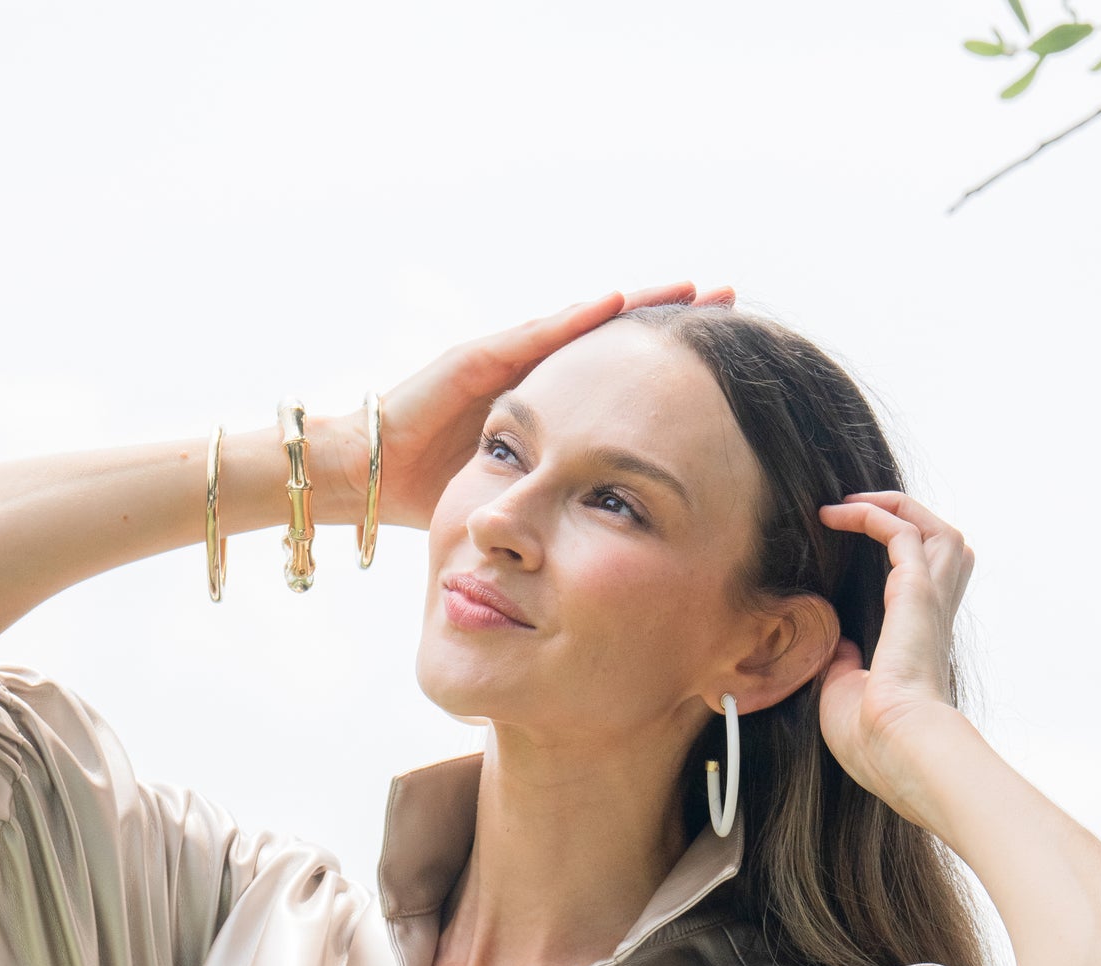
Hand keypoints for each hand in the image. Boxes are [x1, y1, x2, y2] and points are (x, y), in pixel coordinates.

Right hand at [364, 283, 734, 529]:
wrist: (369, 477)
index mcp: (549, 412)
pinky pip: (535, 336)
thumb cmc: (436, 495)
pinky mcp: (477, 359)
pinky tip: (619, 304)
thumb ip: (562, 502)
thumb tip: (620, 540)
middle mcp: (534, 377)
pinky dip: (577, 320)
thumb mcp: (521, 499)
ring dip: (637, 304)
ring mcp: (505, 360)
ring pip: (583, 325)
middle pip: (613, 340)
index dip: (667, 368)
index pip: (618, 382)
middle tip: (730, 299)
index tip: (728, 358)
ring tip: (690, 289)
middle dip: (669, 318)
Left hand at [815, 492, 975, 818]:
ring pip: (937, 529)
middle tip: (861, 513)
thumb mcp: (845, 696)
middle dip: (910, 519)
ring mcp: (931, 602)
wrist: (897, 749)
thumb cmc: (873, 741)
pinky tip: (836, 514)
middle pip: (947, 548)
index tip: (851, 554)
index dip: (899, 562)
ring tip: (852, 503)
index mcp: (921, 645)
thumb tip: (835, 645)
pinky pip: (901, 530)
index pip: (926, 588)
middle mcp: (935, 619)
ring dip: (897, 506)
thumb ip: (842, 664)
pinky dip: (872, 513)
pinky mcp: (918, 591)